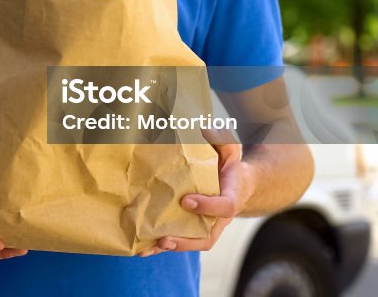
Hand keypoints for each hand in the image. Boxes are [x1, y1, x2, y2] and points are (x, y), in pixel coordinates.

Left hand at [138, 139, 253, 256]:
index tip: (186, 200)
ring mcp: (206, 226)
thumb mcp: (230, 149)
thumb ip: (222, 139)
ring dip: (169, 247)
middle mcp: (219, 218)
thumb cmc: (229, 165)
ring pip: (191, 243)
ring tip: (147, 247)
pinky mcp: (193, 227)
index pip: (225, 206)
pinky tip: (141, 248)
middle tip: (165, 238)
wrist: (236, 184)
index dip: (208, 206)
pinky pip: (179, 240)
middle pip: (206, 237)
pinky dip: (161, 246)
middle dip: (185, 241)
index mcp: (231, 197)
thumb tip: (205, 129)